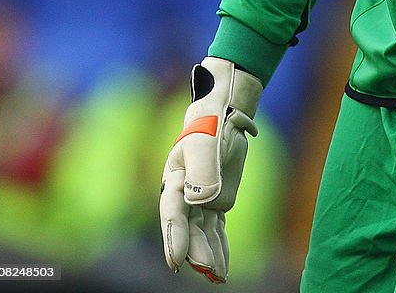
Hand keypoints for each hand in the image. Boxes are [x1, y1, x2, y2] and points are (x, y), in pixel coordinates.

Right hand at [160, 57, 261, 282]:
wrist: (222, 118)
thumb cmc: (210, 129)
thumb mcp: (206, 145)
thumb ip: (204, 172)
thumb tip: (202, 202)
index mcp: (174, 180)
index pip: (173, 213)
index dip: (174, 237)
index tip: (176, 262)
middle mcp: (183, 195)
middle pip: (188, 228)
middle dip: (197, 252)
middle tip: (208, 272)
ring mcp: (199, 201)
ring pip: (202, 233)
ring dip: (209, 255)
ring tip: (219, 277)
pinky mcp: (215, 203)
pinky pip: (215, 229)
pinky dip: (219, 247)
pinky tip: (222, 267)